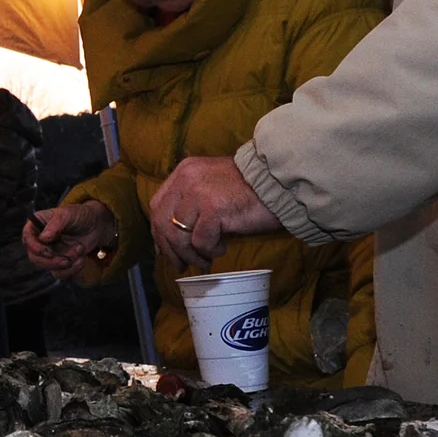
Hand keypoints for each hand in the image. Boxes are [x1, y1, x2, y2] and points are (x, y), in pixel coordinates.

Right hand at [23, 201, 118, 282]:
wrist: (96, 225)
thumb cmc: (80, 215)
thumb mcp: (68, 214)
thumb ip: (55, 224)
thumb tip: (43, 238)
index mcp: (37, 225)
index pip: (27, 238)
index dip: (35, 248)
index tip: (49, 252)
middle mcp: (40, 240)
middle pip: (34, 257)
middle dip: (51, 262)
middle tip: (66, 260)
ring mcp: (49, 252)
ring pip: (47, 267)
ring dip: (65, 264)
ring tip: (80, 250)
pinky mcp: (59, 261)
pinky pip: (59, 273)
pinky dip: (71, 270)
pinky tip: (81, 260)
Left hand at [148, 156, 280, 272]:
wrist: (280, 183)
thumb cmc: (250, 191)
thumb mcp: (212, 189)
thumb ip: (190, 206)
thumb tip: (169, 241)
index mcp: (184, 171)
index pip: (157, 206)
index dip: (159, 233)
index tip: (166, 251)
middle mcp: (186, 179)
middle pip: (162, 222)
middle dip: (171, 250)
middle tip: (183, 265)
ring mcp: (198, 192)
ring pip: (178, 235)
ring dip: (191, 254)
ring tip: (206, 259)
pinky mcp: (213, 208)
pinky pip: (201, 241)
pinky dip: (211, 250)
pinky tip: (223, 247)